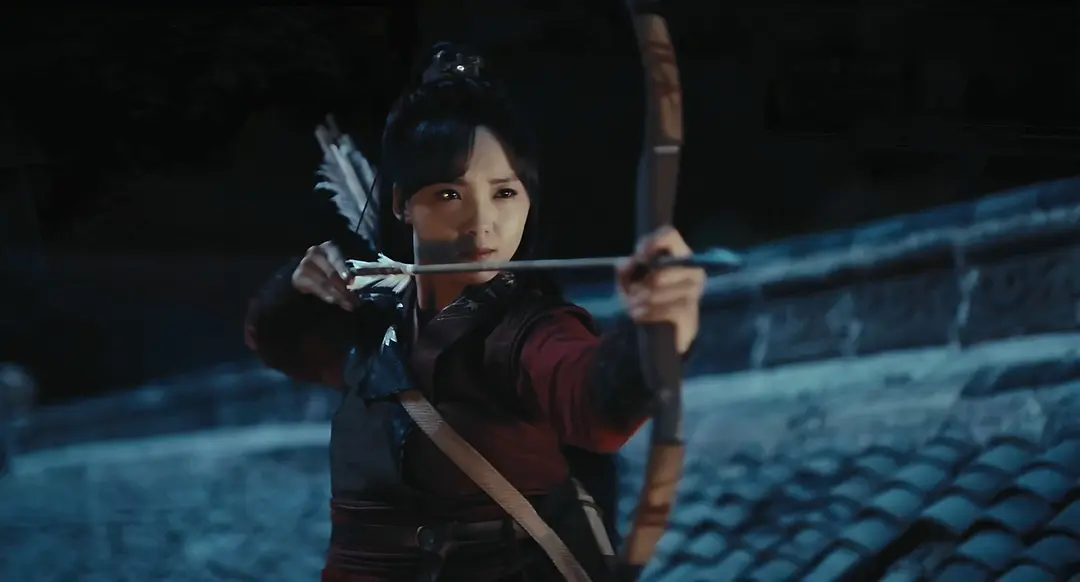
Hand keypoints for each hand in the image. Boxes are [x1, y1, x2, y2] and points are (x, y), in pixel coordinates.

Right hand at [291, 241, 357, 311]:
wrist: (307, 270)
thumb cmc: (330, 266)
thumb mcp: (340, 264)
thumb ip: (349, 271)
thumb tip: (363, 281)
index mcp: (329, 247)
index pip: (337, 259)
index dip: (343, 270)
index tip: (350, 281)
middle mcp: (315, 253)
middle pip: (330, 273)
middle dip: (343, 288)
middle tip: (354, 300)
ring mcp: (304, 265)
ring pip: (324, 283)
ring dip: (337, 296)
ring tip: (348, 305)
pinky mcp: (297, 278)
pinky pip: (315, 289)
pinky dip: (326, 296)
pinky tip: (334, 301)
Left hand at [617, 227, 705, 354]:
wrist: (660, 335)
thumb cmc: (645, 300)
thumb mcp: (629, 282)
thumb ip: (625, 269)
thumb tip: (626, 263)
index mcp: (678, 256)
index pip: (669, 235)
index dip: (652, 242)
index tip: (639, 257)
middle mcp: (692, 271)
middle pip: (661, 271)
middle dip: (641, 285)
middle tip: (633, 294)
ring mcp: (694, 294)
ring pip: (659, 292)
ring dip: (641, 301)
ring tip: (634, 308)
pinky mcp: (691, 315)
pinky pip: (665, 310)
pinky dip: (648, 313)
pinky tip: (641, 316)